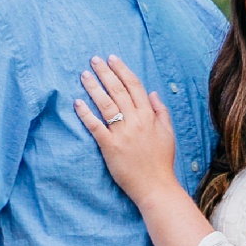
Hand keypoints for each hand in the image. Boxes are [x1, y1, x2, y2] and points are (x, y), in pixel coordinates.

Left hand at [75, 55, 177, 203]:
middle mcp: (136, 121)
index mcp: (149, 116)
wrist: (156, 186)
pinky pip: (95, 126)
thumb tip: (152, 93)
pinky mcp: (110, 147)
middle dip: (105, 73)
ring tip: (84, 75)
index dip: (122, 70)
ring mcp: (122, 133)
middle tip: (93, 60)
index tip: (112, 59)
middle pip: (118, 91)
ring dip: (94, 87)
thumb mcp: (168, 133)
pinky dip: (86, 113)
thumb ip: (160, 112)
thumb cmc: (162, 161)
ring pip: (106, 104)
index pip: (134, 86)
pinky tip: (77, 102)